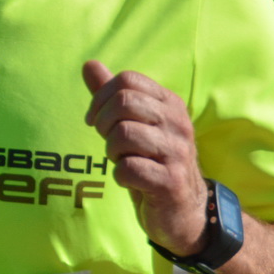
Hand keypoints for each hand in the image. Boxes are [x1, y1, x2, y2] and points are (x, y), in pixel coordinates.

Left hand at [82, 60, 207, 255]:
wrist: (185, 209)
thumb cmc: (154, 162)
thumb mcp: (136, 125)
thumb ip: (113, 95)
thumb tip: (89, 64)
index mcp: (170, 103)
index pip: (128, 80)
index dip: (101, 98)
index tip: (96, 120)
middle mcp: (177, 123)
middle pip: (123, 102)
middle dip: (103, 123)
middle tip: (108, 141)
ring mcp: (177, 152)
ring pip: (124, 134)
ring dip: (112, 151)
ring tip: (121, 160)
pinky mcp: (170, 182)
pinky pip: (128, 168)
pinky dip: (119, 175)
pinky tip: (129, 179)